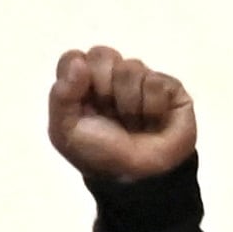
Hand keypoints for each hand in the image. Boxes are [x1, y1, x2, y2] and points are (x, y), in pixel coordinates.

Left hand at [46, 47, 196, 181]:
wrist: (140, 177)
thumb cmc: (100, 154)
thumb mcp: (66, 132)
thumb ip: (62, 96)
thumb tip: (79, 61)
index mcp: (82, 84)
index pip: (74, 56)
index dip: (77, 76)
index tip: (82, 101)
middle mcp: (111, 77)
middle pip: (103, 54)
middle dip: (104, 87)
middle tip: (110, 113)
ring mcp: (141, 80)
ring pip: (132, 67)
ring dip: (129, 104)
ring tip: (134, 124)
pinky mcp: (170, 88)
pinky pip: (156, 82)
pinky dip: (152, 107)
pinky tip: (154, 120)